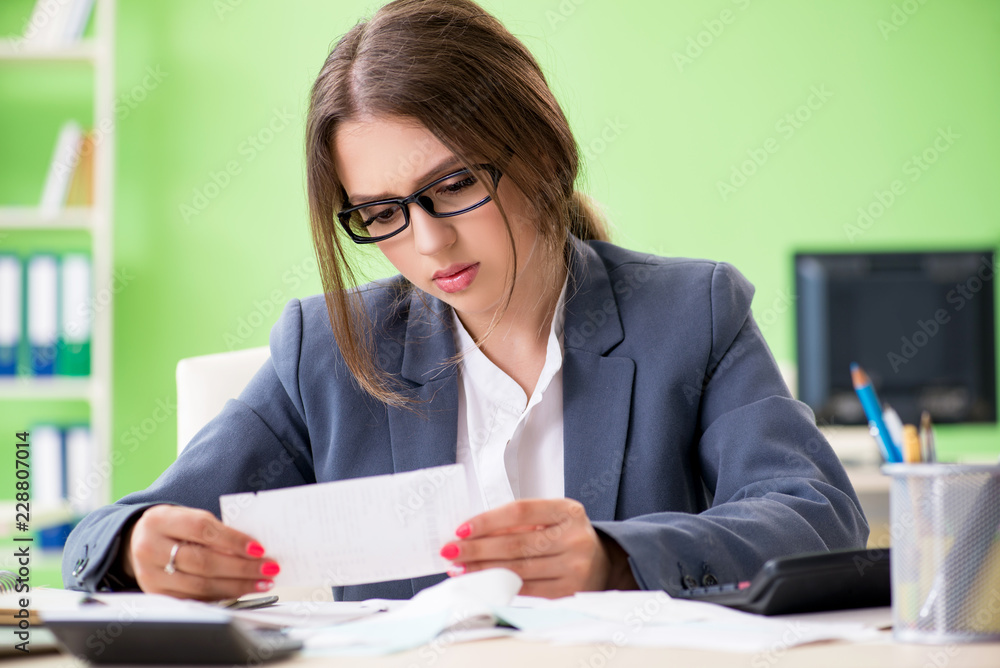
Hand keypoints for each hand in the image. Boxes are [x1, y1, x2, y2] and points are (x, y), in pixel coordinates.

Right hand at [122, 505, 278, 600]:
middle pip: (203, 562)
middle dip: (242, 567)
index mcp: (159, 520)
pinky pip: (195, 598)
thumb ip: (216, 530)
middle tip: (268, 568)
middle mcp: (150, 548)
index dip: (233, 540)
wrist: (138, 541)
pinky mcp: (157, 594)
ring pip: (201, 585)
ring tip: (261, 582)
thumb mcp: (188, 517)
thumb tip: (254, 548)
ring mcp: (150, 575)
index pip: (202, 530)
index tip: (259, 548)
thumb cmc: (174, 527)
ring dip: (237, 585)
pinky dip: (222, 595)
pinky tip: (241, 590)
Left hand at [439, 498, 614, 597]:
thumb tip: (471, 533)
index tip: (461, 528)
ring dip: (483, 570)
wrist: (602, 563)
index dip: (488, 520)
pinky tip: (482, 583)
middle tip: (450, 551)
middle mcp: (575, 538)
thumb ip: (517, 523)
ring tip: (459, 569)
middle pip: (516, 544)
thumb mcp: (549, 518)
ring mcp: (575, 568)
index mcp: (568, 511)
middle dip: (476, 549)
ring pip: (518, 570)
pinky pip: (527, 591)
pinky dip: (500, 587)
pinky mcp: (569, 592)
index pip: (520, 512)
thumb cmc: (564, 536)